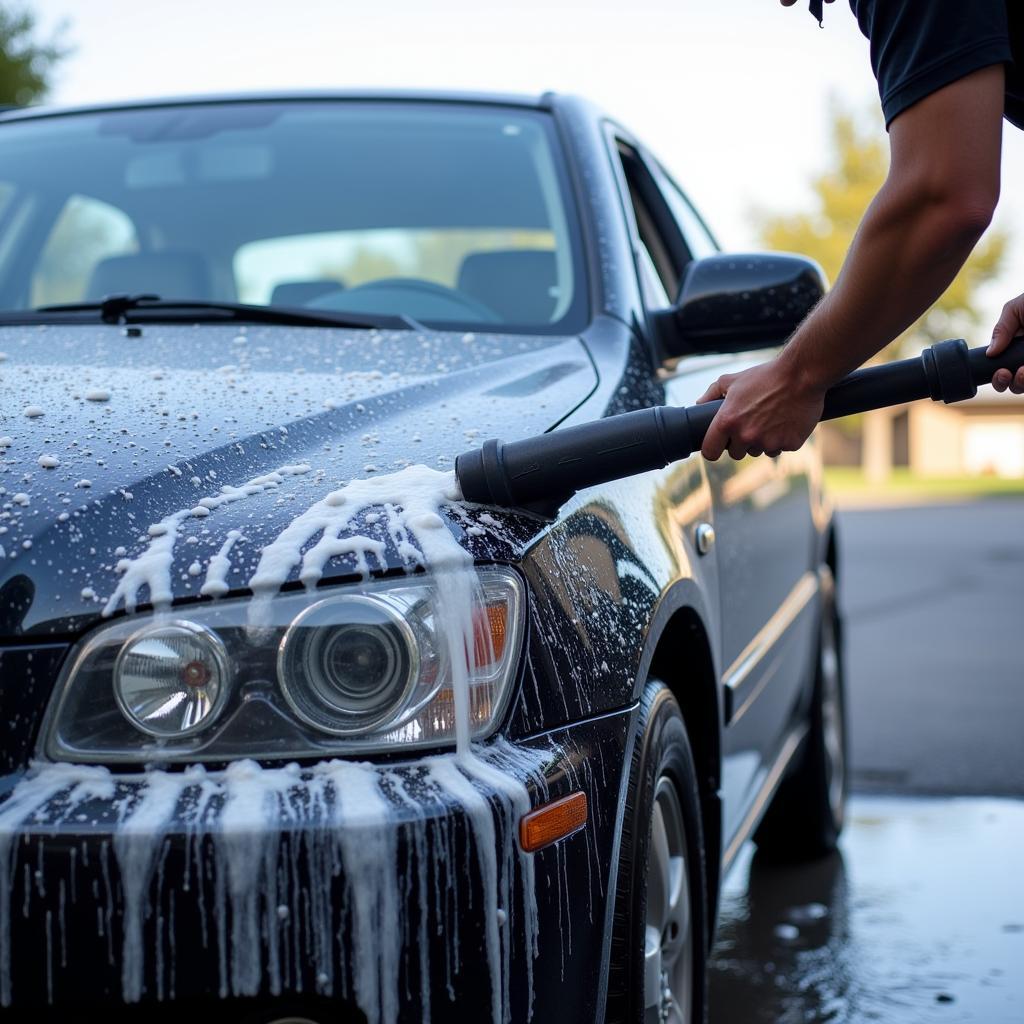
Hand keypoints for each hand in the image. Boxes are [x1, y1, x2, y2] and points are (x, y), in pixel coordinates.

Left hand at [696, 358, 824, 460]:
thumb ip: (712, 393)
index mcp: (727, 422)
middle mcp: (746, 436)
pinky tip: (785, 422)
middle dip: (740, 442)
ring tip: (770, 419)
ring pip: (758, 451)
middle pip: (736, 454)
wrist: (802, 374)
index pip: (710, 452)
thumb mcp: (732, 379)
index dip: (714, 448)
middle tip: (750, 423)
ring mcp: (768, 442)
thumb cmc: (765, 376)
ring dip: (761, 441)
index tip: (719, 444)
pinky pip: (780, 449)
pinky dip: (782, 439)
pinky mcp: (789, 444)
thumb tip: (699, 404)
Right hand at [989, 292, 1023, 393]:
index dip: (998, 377)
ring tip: (1022, 372)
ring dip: (1021, 383)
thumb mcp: (1016, 309)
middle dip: (1004, 383)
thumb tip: (991, 353)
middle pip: (1014, 384)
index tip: (1000, 371)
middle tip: (1004, 374)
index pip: (1004, 372)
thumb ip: (1001, 329)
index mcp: (1016, 349)